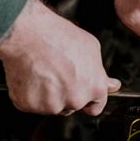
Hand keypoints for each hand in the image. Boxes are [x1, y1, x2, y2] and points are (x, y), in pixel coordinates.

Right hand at [0, 0, 120, 115]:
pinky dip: (29, 94)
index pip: (95, 107)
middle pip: (72, 105)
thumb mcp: (90, 47)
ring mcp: (52, 105)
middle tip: (57, 71)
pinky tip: (31, 75)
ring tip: (42, 70)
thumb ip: (100, 72)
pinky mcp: (30, 105)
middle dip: (66, 93)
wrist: (27, 33)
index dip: (88, 99)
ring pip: (51, 106)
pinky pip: (31, 104)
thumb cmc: (57, 36)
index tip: (81, 91)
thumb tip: (112, 85)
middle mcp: (76, 100)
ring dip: (47, 94)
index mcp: (94, 87)